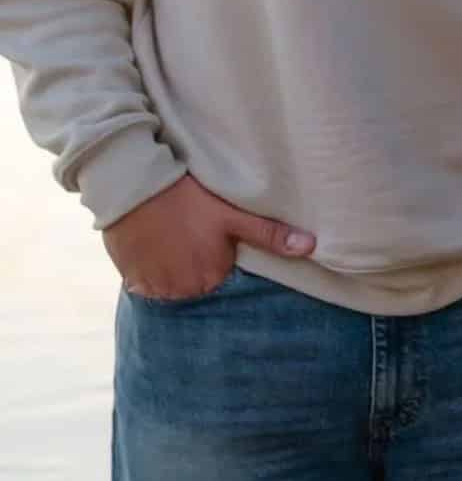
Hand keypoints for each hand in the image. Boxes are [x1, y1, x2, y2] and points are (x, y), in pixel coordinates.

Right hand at [103, 173, 315, 299]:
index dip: (219, 253)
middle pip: (198, 282)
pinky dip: (150, 270)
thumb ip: (269, 235)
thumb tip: (310, 247)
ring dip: (173, 268)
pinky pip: (147, 284)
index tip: (210, 235)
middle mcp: (185, 291)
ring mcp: (157, 290)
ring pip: (173, 285)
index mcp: (212, 277)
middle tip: (190, 232)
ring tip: (170, 237)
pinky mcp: (132, 282)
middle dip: (197, 263)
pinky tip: (152, 246)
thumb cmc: (188, 198)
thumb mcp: (232, 215)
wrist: (135, 188)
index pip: (223, 275)